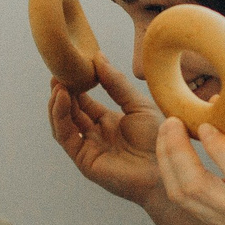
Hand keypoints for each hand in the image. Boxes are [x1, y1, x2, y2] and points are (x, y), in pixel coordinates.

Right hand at [48, 55, 168, 205]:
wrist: (167, 166)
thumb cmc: (160, 139)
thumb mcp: (137, 104)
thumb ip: (116, 83)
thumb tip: (98, 57)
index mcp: (109, 122)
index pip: (84, 101)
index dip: (75, 84)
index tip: (70, 65)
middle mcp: (95, 135)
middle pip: (70, 111)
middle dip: (62, 91)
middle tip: (58, 70)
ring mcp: (88, 147)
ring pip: (63, 123)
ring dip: (57, 102)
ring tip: (57, 82)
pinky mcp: (84, 159)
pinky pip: (65, 136)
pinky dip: (60, 116)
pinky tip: (62, 97)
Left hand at [155, 115, 224, 224]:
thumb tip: (213, 103)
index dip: (217, 146)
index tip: (203, 123)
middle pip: (197, 185)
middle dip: (178, 150)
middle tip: (172, 122)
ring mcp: (218, 217)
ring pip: (180, 193)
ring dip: (167, 158)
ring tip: (166, 131)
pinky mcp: (203, 218)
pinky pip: (177, 196)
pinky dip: (168, 169)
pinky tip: (167, 148)